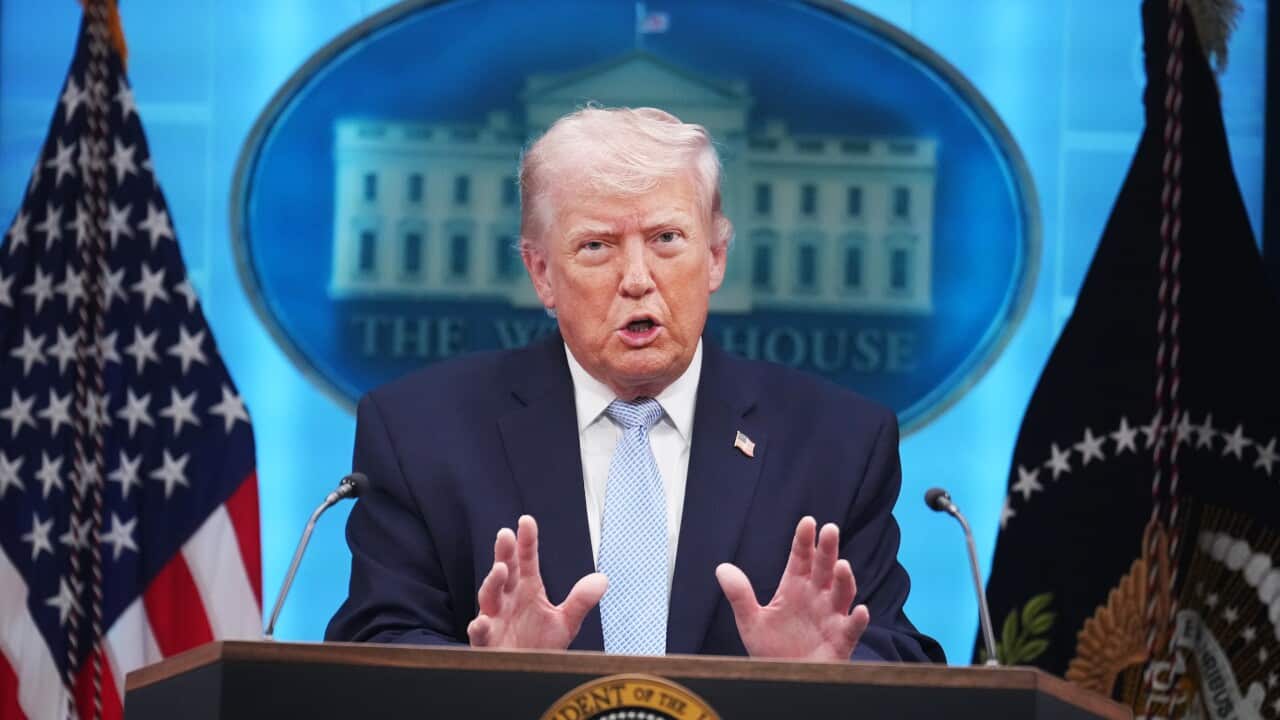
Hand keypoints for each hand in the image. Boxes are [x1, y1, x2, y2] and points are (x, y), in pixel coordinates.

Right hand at [467, 515, 607, 649]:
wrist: (527, 674)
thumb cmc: (541, 646)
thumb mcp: (566, 623)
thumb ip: (580, 600)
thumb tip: (602, 579)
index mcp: (527, 590)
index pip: (526, 560)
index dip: (526, 541)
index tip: (527, 521)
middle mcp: (508, 600)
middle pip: (504, 572)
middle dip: (504, 554)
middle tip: (505, 535)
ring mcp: (495, 619)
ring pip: (489, 597)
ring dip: (492, 583)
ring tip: (501, 569)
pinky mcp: (487, 643)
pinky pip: (480, 634)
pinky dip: (479, 628)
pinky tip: (482, 622)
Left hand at [715, 516, 869, 660]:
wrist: (783, 680)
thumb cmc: (771, 649)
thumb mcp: (751, 621)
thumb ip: (739, 595)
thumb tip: (722, 568)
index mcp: (795, 588)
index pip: (801, 559)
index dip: (804, 541)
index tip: (807, 522)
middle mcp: (816, 598)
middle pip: (824, 569)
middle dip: (827, 550)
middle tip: (829, 530)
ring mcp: (831, 618)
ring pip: (842, 594)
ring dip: (844, 580)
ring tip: (842, 565)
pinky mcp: (840, 641)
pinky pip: (852, 629)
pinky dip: (857, 620)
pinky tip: (861, 610)